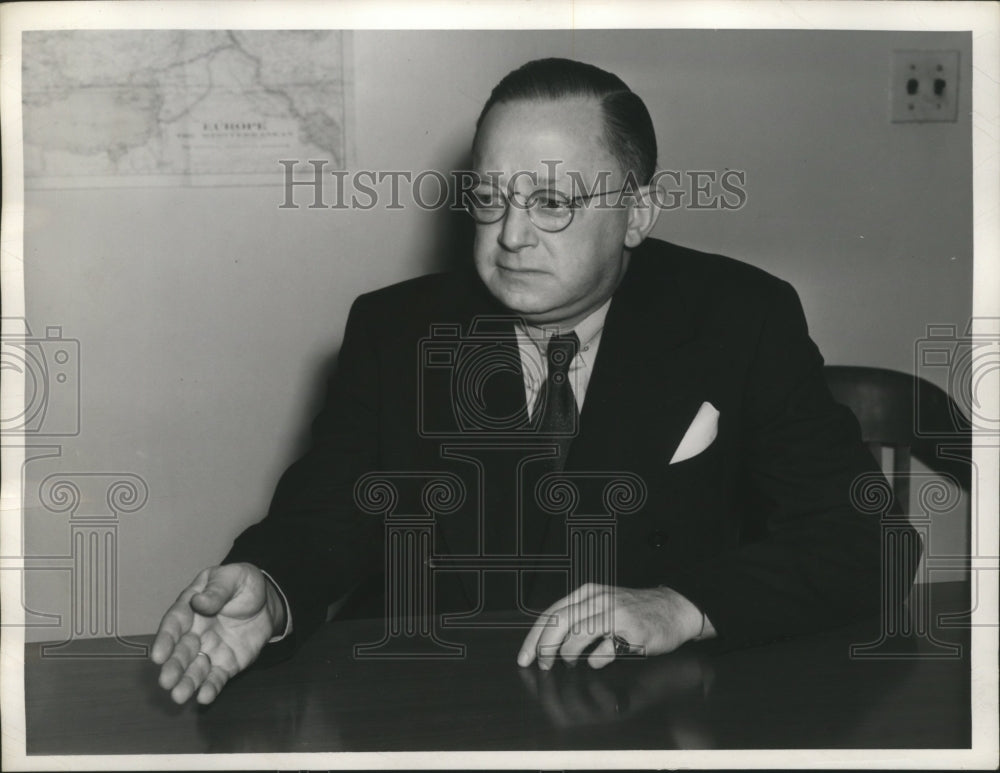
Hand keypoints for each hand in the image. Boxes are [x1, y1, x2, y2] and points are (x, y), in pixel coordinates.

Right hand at [151, 563, 284, 703]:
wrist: (267, 603)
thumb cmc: (244, 585)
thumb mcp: (234, 578)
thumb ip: (217, 590)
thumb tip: (198, 601)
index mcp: (191, 608)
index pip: (175, 623)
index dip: (165, 639)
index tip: (158, 655)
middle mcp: (195, 633)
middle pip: (181, 651)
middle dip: (173, 667)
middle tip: (166, 681)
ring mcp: (209, 650)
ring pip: (195, 668)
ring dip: (187, 682)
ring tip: (180, 696)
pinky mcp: (225, 664)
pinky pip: (216, 677)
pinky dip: (210, 688)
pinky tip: (205, 697)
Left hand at [517, 583, 713, 669]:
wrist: (675, 608)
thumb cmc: (636, 611)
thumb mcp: (603, 604)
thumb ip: (578, 618)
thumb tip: (547, 644)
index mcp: (587, 593)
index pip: (551, 613)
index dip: (534, 638)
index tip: (525, 657)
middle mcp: (598, 599)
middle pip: (559, 623)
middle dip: (545, 648)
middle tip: (543, 666)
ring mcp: (615, 613)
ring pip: (578, 635)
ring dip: (569, 655)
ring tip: (572, 663)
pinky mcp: (631, 630)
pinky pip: (604, 650)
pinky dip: (596, 661)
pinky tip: (599, 661)